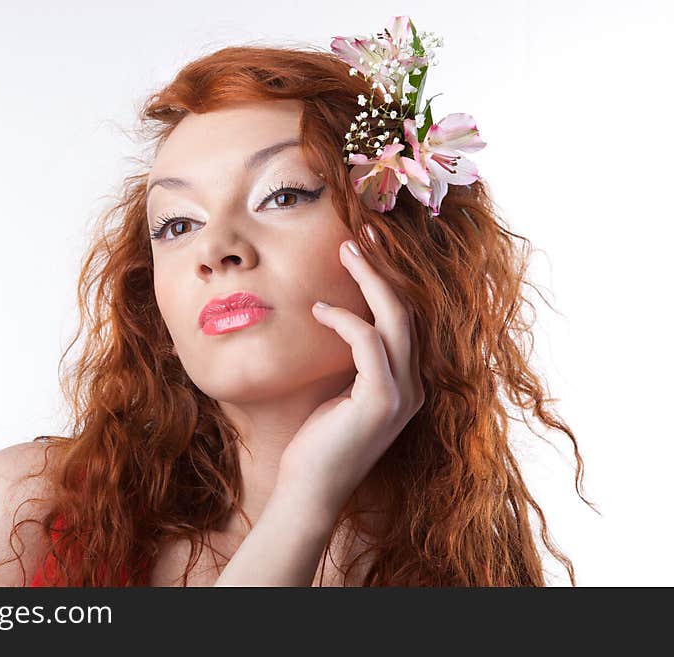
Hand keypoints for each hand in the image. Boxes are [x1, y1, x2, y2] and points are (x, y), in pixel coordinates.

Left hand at [277, 237, 424, 521]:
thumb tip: (340, 314)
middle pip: (408, 310)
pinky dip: (344, 320)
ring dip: (369, 280)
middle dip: (385, 267)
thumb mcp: (340, 389)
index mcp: (408, 381)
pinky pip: (369, 343)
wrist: (311, 488)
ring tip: (345, 251)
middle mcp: (414, 385)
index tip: (368, 246)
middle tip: (360, 232)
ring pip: (395, 319)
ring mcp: (402, 394)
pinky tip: (319, 310)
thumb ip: (354, 359)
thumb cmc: (319, 440)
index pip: (409, 318)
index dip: (391, 278)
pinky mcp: (381, 401)